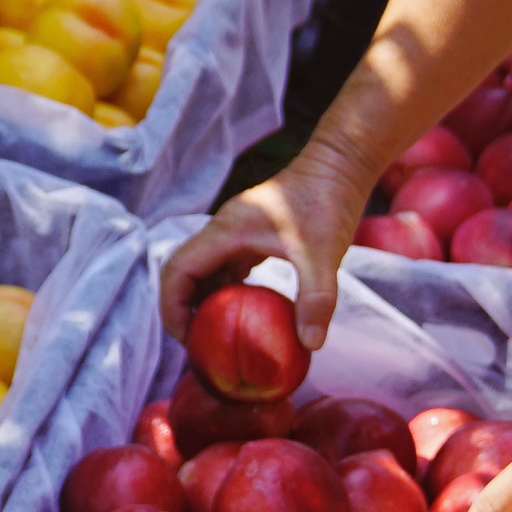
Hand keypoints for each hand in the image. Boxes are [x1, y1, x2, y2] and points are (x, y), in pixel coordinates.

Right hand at [160, 154, 361, 342]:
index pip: (178, 270)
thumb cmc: (329, 202)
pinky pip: (225, 268)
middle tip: (198, 345)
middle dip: (181, 309)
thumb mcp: (324, 253)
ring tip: (215, 336)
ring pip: (203, 270)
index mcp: (226, 232)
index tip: (186, 339)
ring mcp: (235, 232)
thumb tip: (311, 344)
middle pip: (183, 272)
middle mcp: (223, 231)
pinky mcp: (251, 236)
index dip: (172, 307)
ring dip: (202, 301)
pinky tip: (242, 314)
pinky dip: (225, 292)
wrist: (339, 166)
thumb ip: (316, 298)